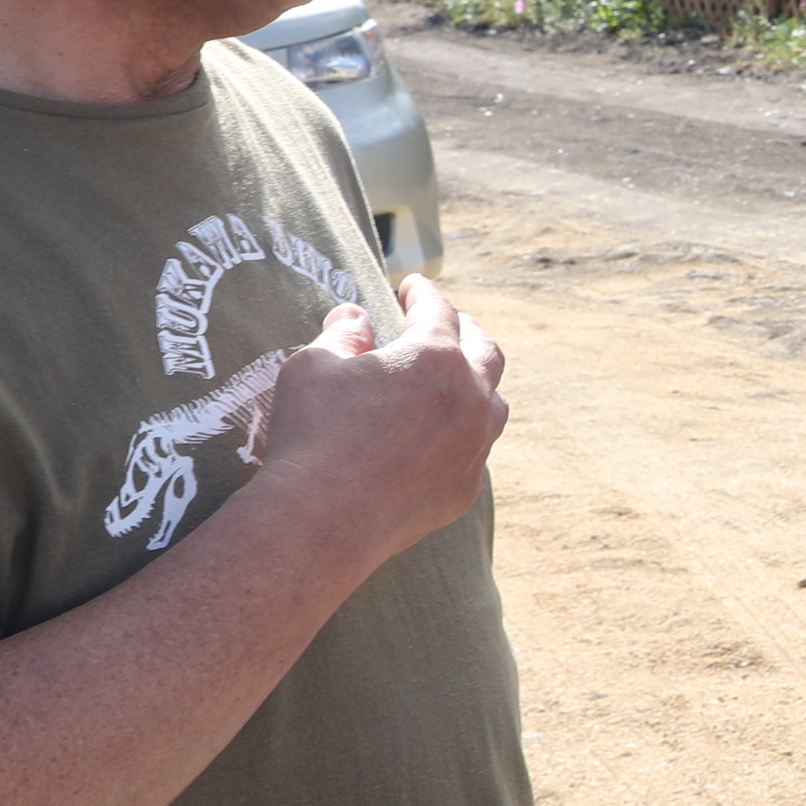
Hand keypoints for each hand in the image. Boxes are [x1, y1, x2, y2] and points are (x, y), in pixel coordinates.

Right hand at [255, 275, 509, 562]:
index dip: (422, 293)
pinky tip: (445, 437)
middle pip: (485, 351)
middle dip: (466, 329)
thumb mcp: (313, 366)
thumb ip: (342, 335)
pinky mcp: (465, 488)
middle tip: (449, 322)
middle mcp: (469, 397)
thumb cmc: (313, 434)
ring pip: (492, 403)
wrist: (323, 520)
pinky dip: (464, 434)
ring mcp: (475, 446)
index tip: (411, 286)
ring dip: (477, 383)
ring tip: (459, 378)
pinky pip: (475, 451)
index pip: (437, 310)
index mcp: (435, 356)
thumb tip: (356, 318)